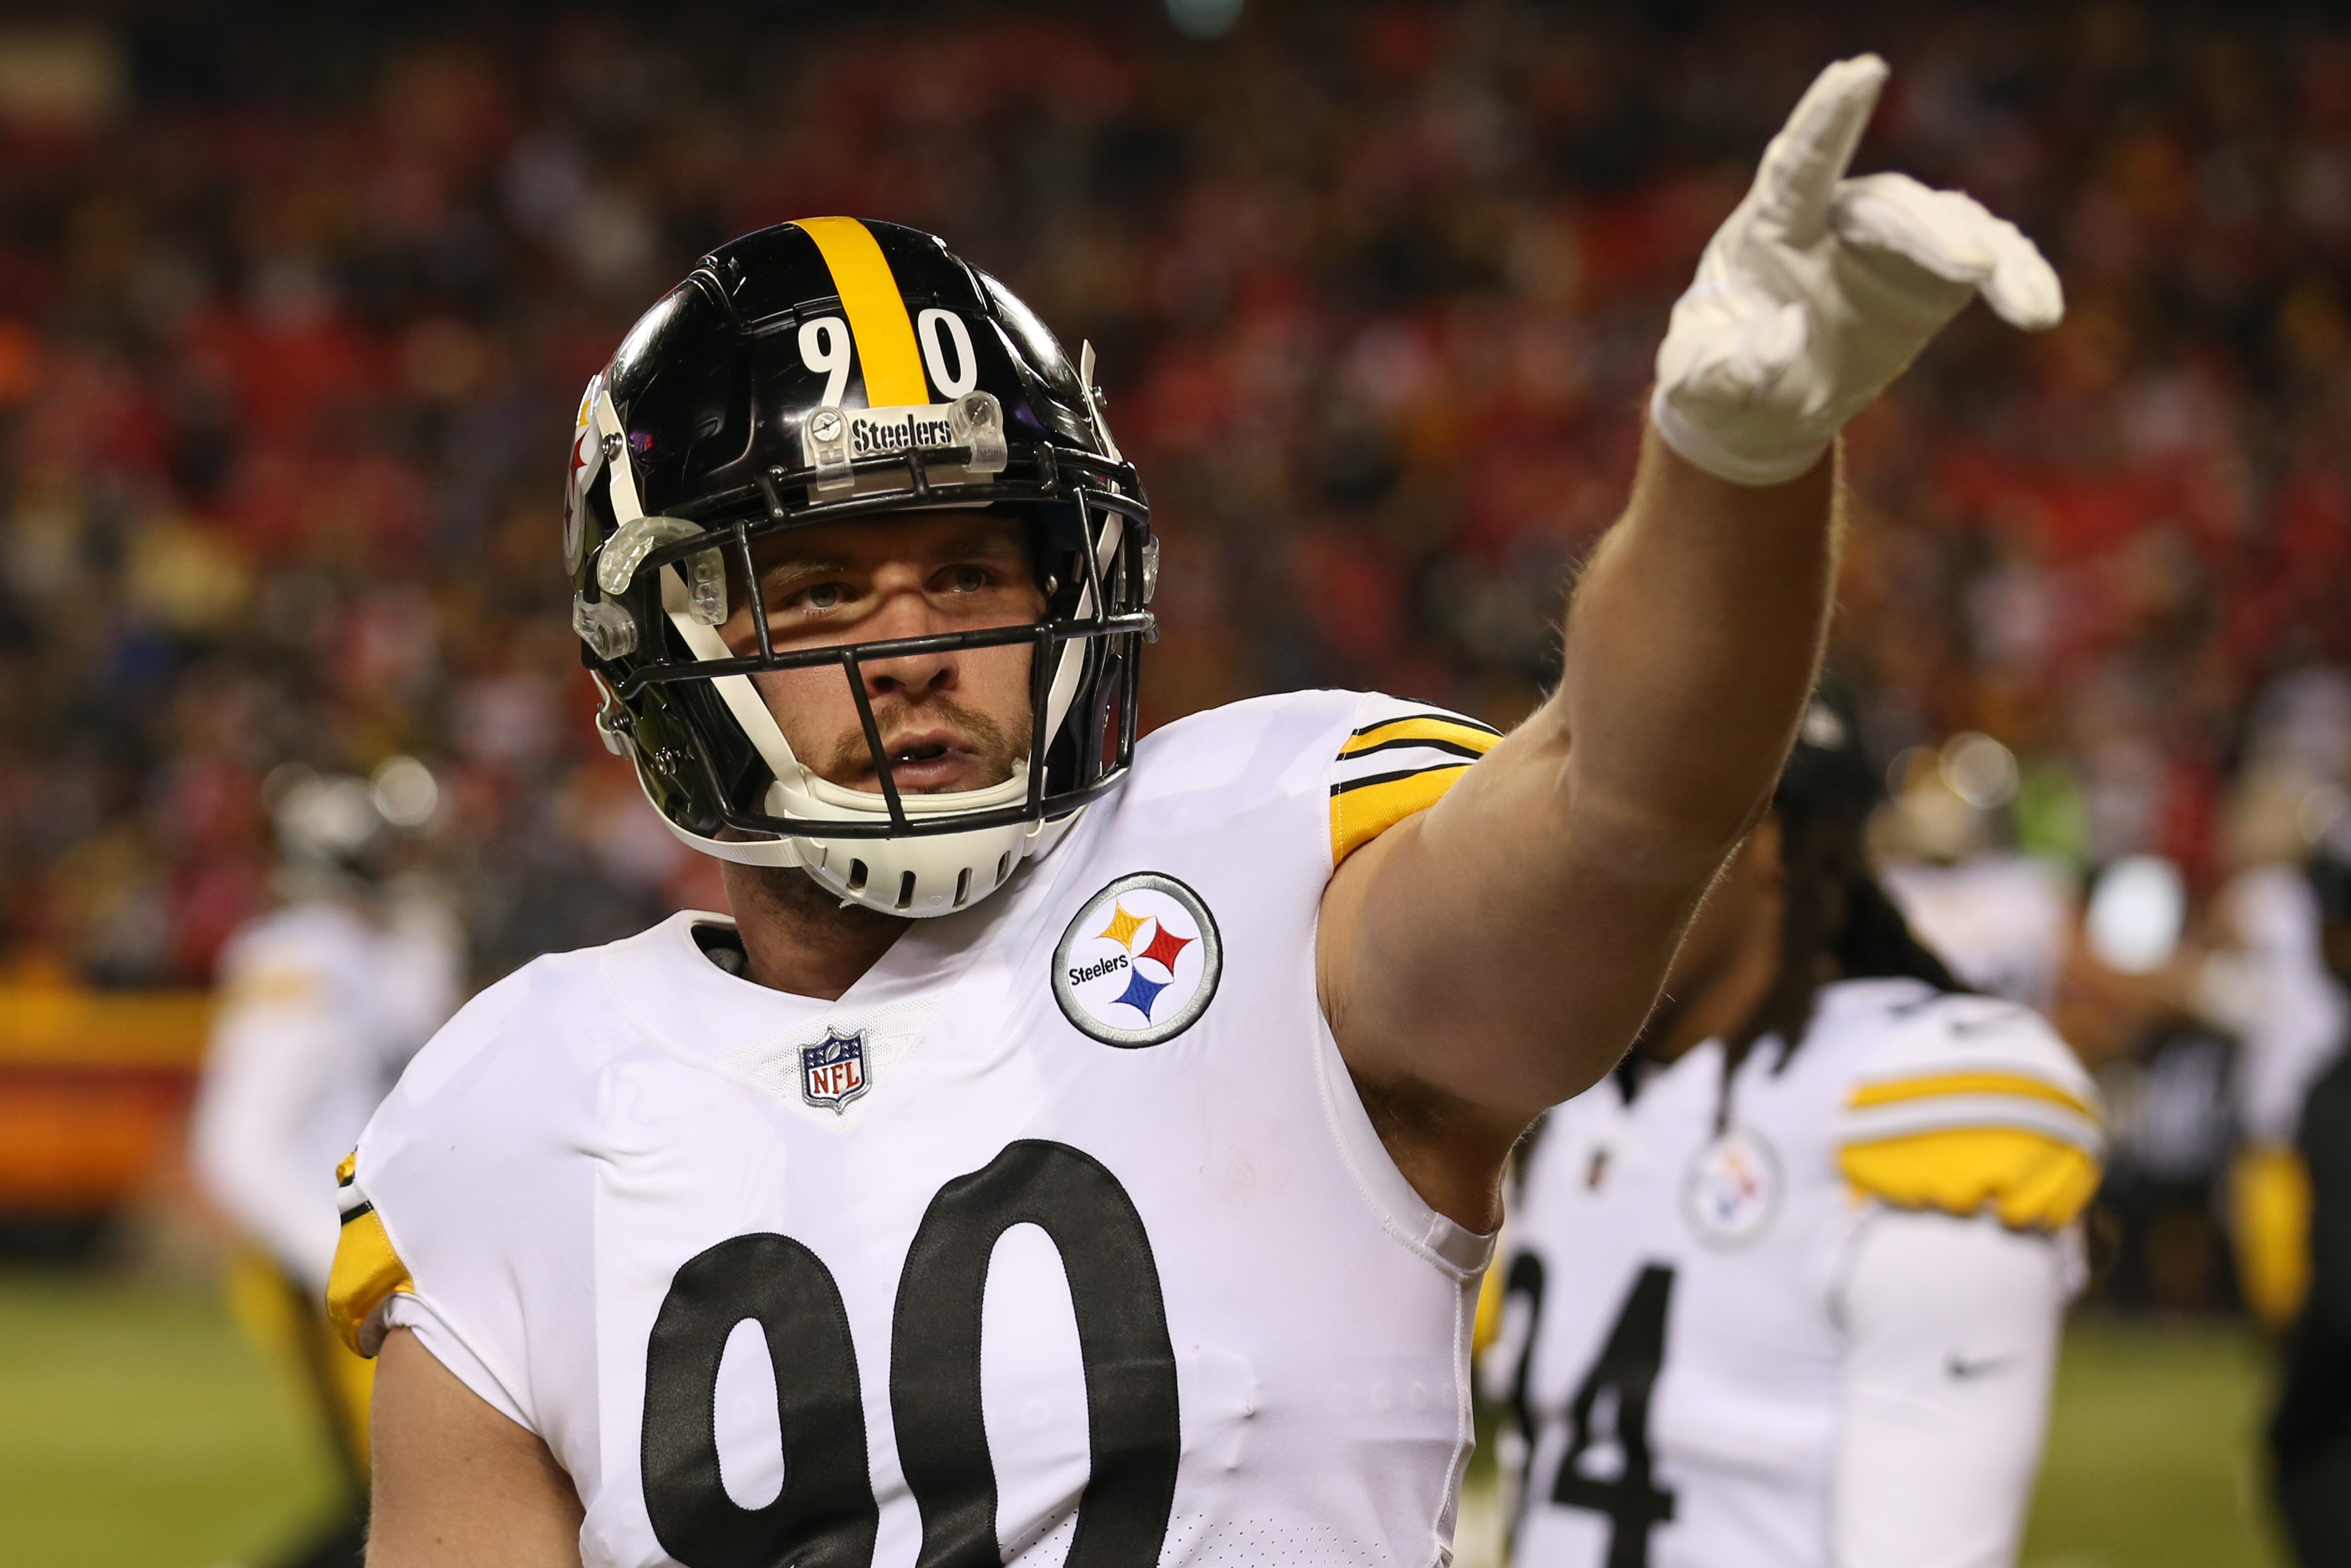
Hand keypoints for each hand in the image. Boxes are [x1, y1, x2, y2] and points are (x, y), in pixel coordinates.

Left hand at [1651, 54, 2062, 486]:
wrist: (1763, 399)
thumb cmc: (1721, 378)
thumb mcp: (1702, 383)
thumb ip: (1731, 365)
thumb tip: (1790, 335)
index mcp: (1769, 229)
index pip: (1799, 165)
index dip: (1828, 119)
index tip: (1859, 70)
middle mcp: (1837, 218)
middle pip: (1888, 205)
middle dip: (1930, 230)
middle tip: (1972, 264)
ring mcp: (1892, 240)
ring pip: (1947, 224)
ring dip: (1987, 256)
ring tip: (2025, 304)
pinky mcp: (1936, 270)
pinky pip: (1987, 260)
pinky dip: (2016, 277)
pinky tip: (2040, 309)